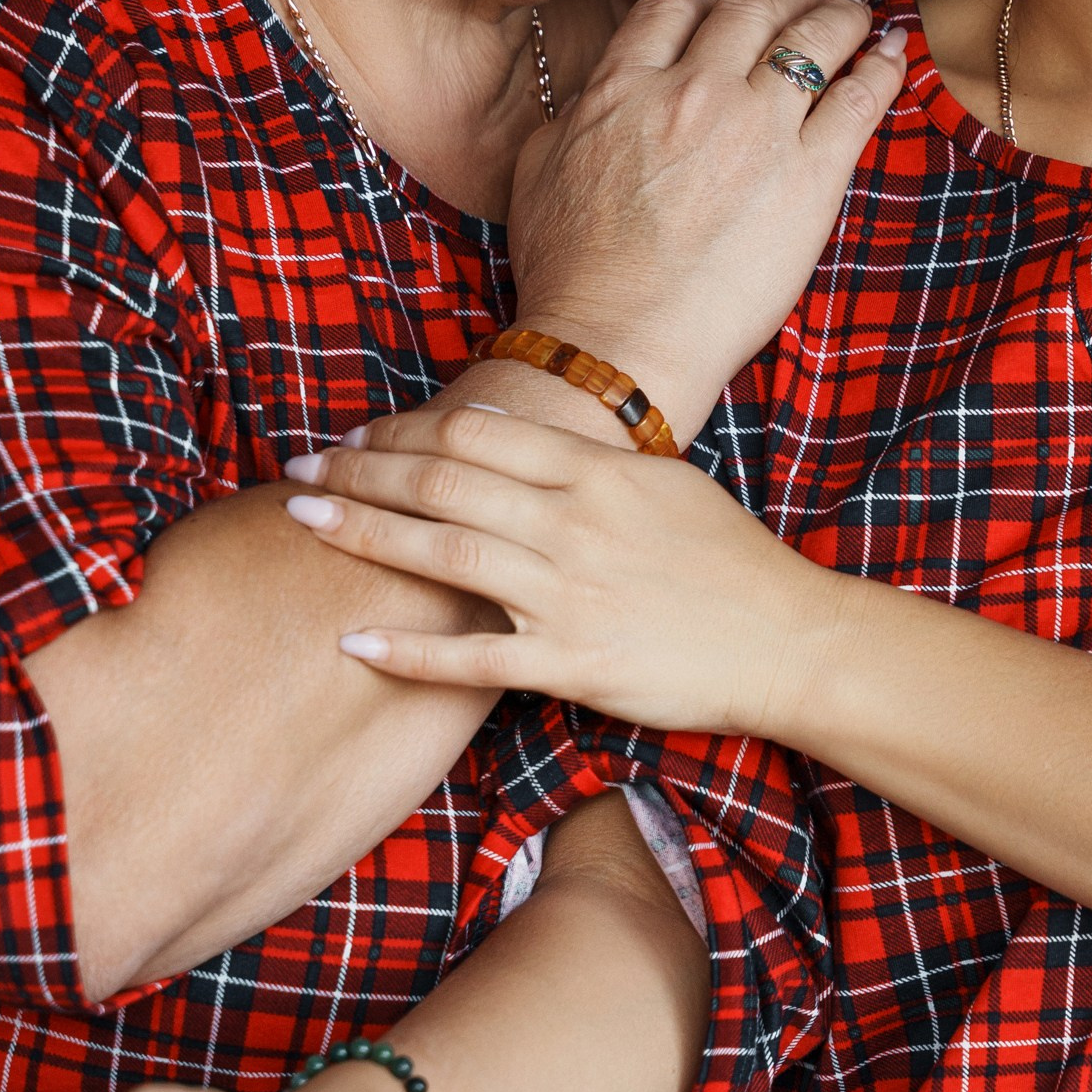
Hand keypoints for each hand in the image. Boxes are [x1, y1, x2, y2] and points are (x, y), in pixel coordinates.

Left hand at [284, 405, 843, 731]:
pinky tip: (354, 642)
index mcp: (595, 472)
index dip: (403, 427)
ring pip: (445, 554)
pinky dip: (410, 651)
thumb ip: (584, 467)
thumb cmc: (729, 562)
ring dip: (365, 533)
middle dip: (362, 469)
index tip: (356, 434)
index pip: (475, 432)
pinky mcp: (574, 663)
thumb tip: (514, 446)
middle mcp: (573, 523)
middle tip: (302, 470)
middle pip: (444, 481)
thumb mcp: (662, 484)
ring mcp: (570, 594)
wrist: (789, 640)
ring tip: (305, 521)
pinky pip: (476, 657)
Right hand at [506, 0, 905, 439]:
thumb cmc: (572, 278)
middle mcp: (693, 92)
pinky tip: (889, 53)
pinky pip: (858, 99)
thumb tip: (587, 102)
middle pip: (750, 11)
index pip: (673, 12)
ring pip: (811, 40)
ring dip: (839, 13)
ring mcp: (756, 128)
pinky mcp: (810, 176)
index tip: (730, 6)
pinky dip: (879, 66)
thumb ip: (572, 120)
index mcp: (624, 89)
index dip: (709, 1)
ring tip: (855, 5)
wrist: (617, 339)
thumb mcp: (538, 174)